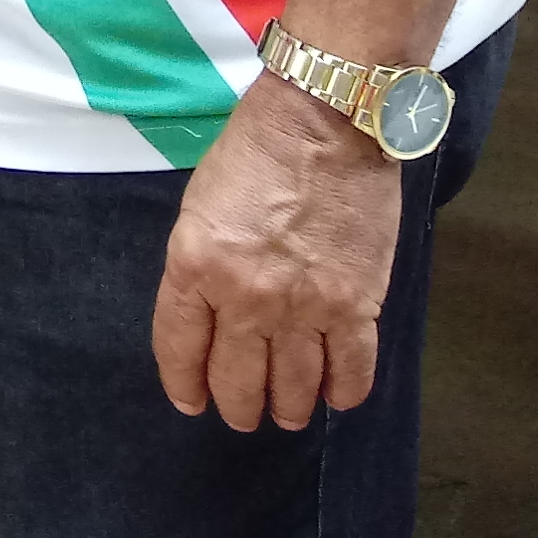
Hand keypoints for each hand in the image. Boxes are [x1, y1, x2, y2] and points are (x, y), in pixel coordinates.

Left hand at [151, 80, 400, 428]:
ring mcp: (304, 307)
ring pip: (293, 387)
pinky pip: (351, 371)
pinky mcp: (356, 305)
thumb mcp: (198, 208)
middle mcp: (246, 298)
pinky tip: (336, 397)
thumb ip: (199, 268)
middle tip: (243, 414)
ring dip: (288, 409)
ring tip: (287, 414)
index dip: (184, 385)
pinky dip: (344, 393)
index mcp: (196, 267)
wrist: (324, 123)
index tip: (192, 402)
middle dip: (237, 406)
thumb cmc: (253, 152)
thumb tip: (210, 317)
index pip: (181, 348)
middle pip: (237, 380)